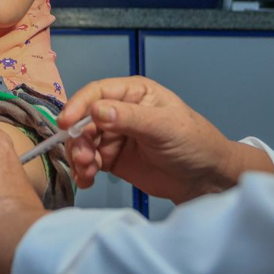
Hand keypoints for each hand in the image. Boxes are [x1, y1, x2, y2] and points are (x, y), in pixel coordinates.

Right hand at [58, 76, 273, 203]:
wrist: (207, 179)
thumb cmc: (194, 142)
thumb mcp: (163, 127)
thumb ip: (129, 118)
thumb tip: (95, 110)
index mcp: (134, 93)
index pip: (97, 93)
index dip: (78, 106)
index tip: (66, 124)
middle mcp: (120, 112)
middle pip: (85, 120)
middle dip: (78, 139)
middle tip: (82, 158)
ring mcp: (115, 136)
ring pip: (83, 142)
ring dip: (79, 156)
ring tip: (87, 172)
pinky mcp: (113, 160)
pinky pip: (89, 162)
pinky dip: (83, 171)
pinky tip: (86, 180)